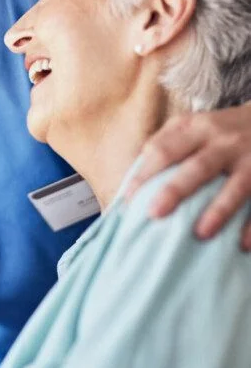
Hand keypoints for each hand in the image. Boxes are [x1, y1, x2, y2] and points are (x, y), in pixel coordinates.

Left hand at [124, 103, 250, 246]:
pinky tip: (242, 244)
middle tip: (154, 214)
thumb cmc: (222, 129)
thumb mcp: (194, 123)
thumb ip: (166, 141)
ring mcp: (250, 160)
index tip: (128, 200)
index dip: (145, 174)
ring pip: (236, 187)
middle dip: (175, 191)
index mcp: (197, 128)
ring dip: (218, 211)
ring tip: (200, 233)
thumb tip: (134, 172)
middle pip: (198, 168)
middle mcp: (224, 142)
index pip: (165, 150)